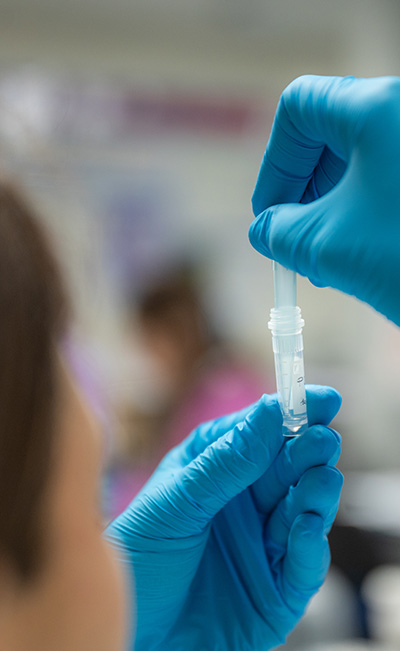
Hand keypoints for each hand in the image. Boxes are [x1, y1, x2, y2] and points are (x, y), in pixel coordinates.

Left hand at [104, 386, 342, 650]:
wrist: (133, 630)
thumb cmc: (140, 558)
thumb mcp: (177, 502)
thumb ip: (225, 462)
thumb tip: (270, 410)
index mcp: (219, 469)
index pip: (262, 433)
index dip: (292, 413)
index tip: (321, 398)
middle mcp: (246, 502)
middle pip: (290, 468)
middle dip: (309, 450)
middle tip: (322, 438)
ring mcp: (264, 544)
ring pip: (305, 509)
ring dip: (316, 492)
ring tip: (320, 477)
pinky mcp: (278, 589)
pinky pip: (304, 564)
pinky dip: (310, 546)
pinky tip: (305, 527)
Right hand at [249, 74, 399, 325]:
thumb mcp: (333, 246)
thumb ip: (281, 233)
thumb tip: (264, 231)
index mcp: (376, 109)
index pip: (298, 108)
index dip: (274, 164)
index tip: (270, 215)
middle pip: (329, 133)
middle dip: (301, 191)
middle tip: (293, 241)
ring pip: (360, 159)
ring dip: (330, 207)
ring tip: (324, 258)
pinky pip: (387, 178)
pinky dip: (362, 212)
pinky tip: (357, 252)